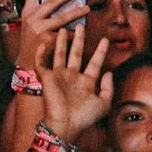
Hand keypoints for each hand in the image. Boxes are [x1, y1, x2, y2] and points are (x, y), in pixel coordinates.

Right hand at [37, 25, 113, 140]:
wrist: (65, 125)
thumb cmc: (85, 117)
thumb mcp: (104, 103)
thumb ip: (108, 87)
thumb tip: (110, 72)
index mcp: (87, 82)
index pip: (95, 62)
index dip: (100, 51)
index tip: (105, 40)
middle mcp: (73, 77)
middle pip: (76, 53)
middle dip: (79, 40)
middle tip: (81, 26)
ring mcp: (59, 77)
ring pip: (60, 54)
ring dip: (62, 42)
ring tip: (63, 28)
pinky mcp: (47, 79)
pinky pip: (41, 63)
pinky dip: (41, 53)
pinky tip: (43, 43)